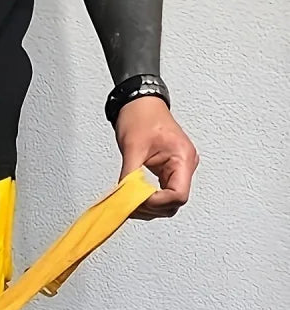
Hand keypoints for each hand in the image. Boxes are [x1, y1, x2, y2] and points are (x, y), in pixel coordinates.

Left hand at [116, 97, 199, 219]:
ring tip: (130, 199)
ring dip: (149, 207)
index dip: (157, 202)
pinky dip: (148, 199)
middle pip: (173, 203)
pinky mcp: (169, 171)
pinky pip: (162, 193)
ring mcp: (178, 169)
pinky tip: (135, 196)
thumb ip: (129, 177)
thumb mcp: (132, 147)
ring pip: (168, 203)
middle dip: (151, 207)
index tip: (137, 200)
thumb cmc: (141, 116)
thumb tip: (125, 199)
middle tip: (130, 203)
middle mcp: (185, 165)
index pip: (178, 195)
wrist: (140, 102)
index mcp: (183, 157)